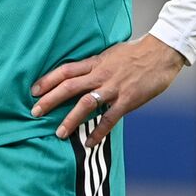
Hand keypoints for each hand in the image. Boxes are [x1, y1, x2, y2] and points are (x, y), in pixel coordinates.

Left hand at [31, 34, 186, 146]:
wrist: (162, 52)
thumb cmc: (138, 53)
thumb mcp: (112, 54)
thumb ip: (98, 64)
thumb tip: (84, 73)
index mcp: (97, 62)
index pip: (66, 70)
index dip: (48, 80)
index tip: (34, 91)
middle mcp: (101, 74)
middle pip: (69, 86)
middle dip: (50, 99)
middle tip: (34, 112)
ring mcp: (114, 87)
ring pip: (86, 103)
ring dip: (71, 119)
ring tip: (59, 133)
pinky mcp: (128, 99)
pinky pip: (110, 118)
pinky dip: (98, 132)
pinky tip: (89, 143)